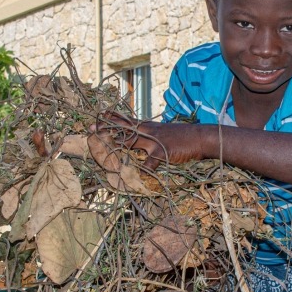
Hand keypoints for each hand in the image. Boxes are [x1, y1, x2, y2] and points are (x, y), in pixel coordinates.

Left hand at [91, 113, 205, 169]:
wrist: (200, 137)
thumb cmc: (183, 136)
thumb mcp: (165, 133)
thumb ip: (152, 136)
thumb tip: (142, 142)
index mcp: (148, 128)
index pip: (127, 121)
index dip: (113, 118)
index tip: (100, 114)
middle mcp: (148, 132)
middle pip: (123, 129)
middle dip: (107, 128)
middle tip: (91, 126)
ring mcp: (153, 142)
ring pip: (130, 142)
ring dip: (116, 144)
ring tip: (103, 145)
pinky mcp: (161, 152)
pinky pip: (149, 164)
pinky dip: (142, 170)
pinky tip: (135, 177)